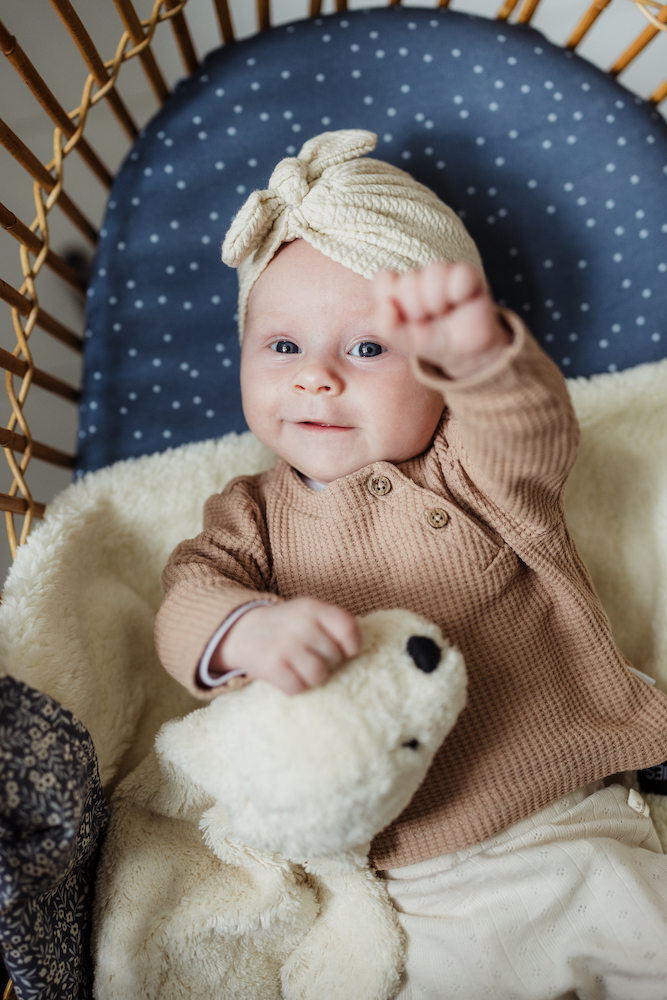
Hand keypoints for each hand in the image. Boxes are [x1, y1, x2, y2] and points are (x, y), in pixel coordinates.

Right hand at [210, 598, 361, 694]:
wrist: (243, 630)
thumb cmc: (287, 626)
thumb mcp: (309, 613)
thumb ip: (334, 624)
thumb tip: (358, 652)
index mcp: (313, 608)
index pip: (348, 629)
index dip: (352, 646)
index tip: (346, 651)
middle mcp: (300, 624)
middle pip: (335, 658)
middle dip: (328, 662)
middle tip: (312, 657)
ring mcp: (285, 645)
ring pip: (319, 675)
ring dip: (313, 678)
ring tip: (302, 668)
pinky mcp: (271, 666)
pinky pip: (297, 688)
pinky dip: (295, 687)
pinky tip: (288, 675)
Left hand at [372, 260, 511, 379]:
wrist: (464, 351)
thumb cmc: (432, 341)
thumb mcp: (405, 341)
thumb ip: (387, 327)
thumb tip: (386, 306)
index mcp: (398, 289)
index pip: (383, 280)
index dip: (391, 299)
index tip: (403, 318)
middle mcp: (419, 277)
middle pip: (408, 282)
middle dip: (416, 309)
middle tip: (428, 320)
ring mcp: (442, 273)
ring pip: (433, 273)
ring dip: (437, 302)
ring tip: (444, 312)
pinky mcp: (467, 275)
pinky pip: (460, 274)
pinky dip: (459, 292)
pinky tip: (460, 302)